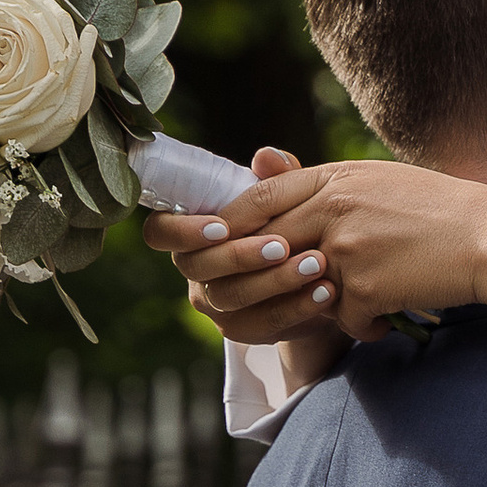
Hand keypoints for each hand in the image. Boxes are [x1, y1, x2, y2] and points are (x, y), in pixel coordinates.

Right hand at [144, 149, 350, 386]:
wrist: (317, 274)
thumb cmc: (289, 223)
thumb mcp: (287, 199)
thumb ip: (276, 180)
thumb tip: (267, 157)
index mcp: (192, 232)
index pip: (160, 232)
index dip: (183, 231)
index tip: (222, 226)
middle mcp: (195, 270)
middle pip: (198, 268)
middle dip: (240, 256)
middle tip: (283, 245)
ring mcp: (216, 304)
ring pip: (232, 297)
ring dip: (275, 281)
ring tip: (316, 264)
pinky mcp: (243, 329)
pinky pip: (262, 323)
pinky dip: (296, 307)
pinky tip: (326, 291)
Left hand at [148, 155, 486, 344]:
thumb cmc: (439, 209)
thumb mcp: (376, 180)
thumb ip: (319, 181)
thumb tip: (262, 167)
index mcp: (333, 179)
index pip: (257, 198)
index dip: (231, 223)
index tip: (218, 241)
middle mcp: (332, 209)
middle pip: (263, 245)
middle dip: (251, 272)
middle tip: (246, 290)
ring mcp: (346, 250)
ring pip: (297, 287)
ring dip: (313, 303)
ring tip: (341, 303)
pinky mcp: (364, 288)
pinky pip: (340, 317)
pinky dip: (361, 324)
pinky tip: (389, 315)